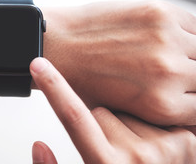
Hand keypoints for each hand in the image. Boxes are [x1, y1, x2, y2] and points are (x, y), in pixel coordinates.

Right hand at [30, 57, 195, 163]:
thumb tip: (39, 145)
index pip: (73, 116)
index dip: (54, 86)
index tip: (39, 65)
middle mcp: (138, 157)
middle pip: (100, 111)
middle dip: (100, 124)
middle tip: (113, 151)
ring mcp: (166, 147)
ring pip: (125, 109)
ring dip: (125, 124)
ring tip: (137, 152)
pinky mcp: (188, 141)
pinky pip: (152, 113)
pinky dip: (148, 125)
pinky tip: (157, 147)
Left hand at [43, 1, 195, 124]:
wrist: (59, 45)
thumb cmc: (84, 80)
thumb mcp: (124, 112)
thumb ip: (160, 111)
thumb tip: (186, 105)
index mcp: (162, 106)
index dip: (194, 100)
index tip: (187, 92)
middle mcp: (170, 73)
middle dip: (193, 78)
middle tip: (178, 73)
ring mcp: (167, 39)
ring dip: (193, 54)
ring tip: (170, 55)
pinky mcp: (160, 13)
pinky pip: (194, 24)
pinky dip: (187, 33)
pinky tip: (169, 38)